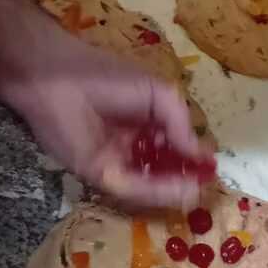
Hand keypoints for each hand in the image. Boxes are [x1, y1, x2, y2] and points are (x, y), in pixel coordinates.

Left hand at [14, 34, 212, 209]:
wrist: (55, 78)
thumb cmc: (106, 76)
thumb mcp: (158, 94)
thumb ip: (181, 123)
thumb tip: (201, 153)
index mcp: (142, 123)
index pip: (173, 146)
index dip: (193, 157)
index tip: (211, 167)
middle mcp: (130, 146)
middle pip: (163, 168)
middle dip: (186, 177)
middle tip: (208, 184)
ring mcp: (115, 162)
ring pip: (151, 182)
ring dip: (177, 188)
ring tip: (201, 191)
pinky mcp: (100, 174)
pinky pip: (134, 187)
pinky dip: (160, 191)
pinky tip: (183, 190)